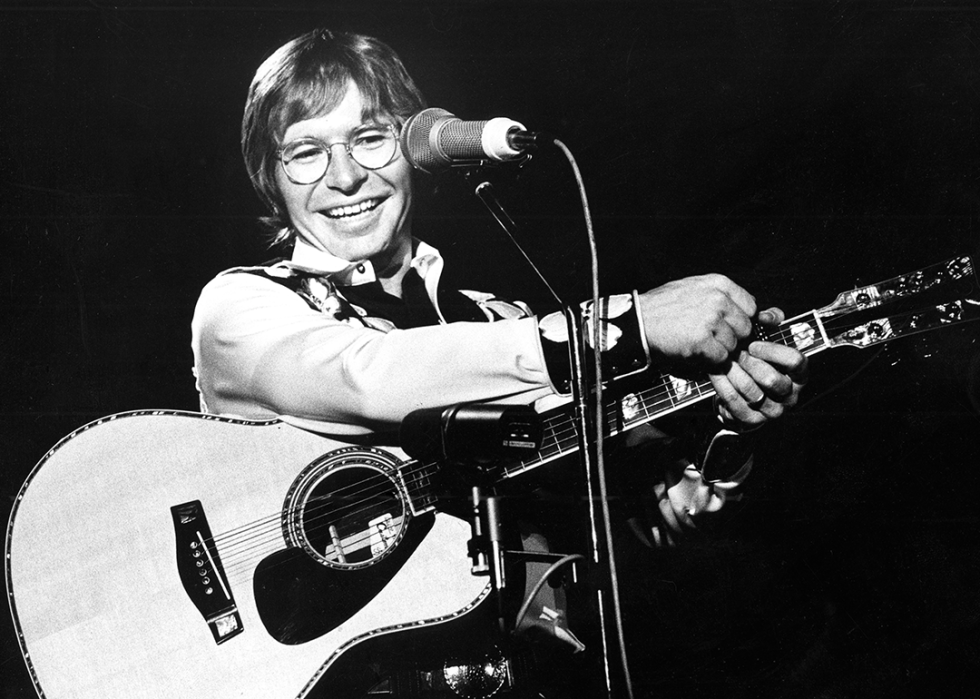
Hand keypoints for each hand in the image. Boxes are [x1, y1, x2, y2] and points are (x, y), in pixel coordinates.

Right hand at [638, 274, 756, 364]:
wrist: (638, 321)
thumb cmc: (662, 306)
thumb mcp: (694, 287)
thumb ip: (720, 295)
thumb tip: (746, 309)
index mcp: (718, 284)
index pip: (751, 306)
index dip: (740, 319)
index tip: (729, 326)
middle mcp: (718, 300)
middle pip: (745, 328)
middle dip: (731, 337)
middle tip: (712, 338)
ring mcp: (711, 320)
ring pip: (733, 345)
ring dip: (718, 349)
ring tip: (699, 343)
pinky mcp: (702, 341)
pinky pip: (720, 358)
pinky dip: (709, 360)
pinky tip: (695, 351)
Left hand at [710, 307, 807, 429]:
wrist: (739, 390)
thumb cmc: (755, 360)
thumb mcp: (764, 338)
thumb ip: (769, 322)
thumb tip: (767, 315)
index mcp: (799, 374)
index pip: (795, 361)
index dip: (772, 350)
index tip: (753, 344)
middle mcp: (790, 394)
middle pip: (772, 379)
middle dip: (749, 363)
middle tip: (734, 353)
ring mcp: (773, 410)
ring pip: (753, 393)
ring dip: (734, 375)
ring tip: (722, 362)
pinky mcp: (753, 421)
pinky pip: (736, 405)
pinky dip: (723, 388)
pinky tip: (715, 375)